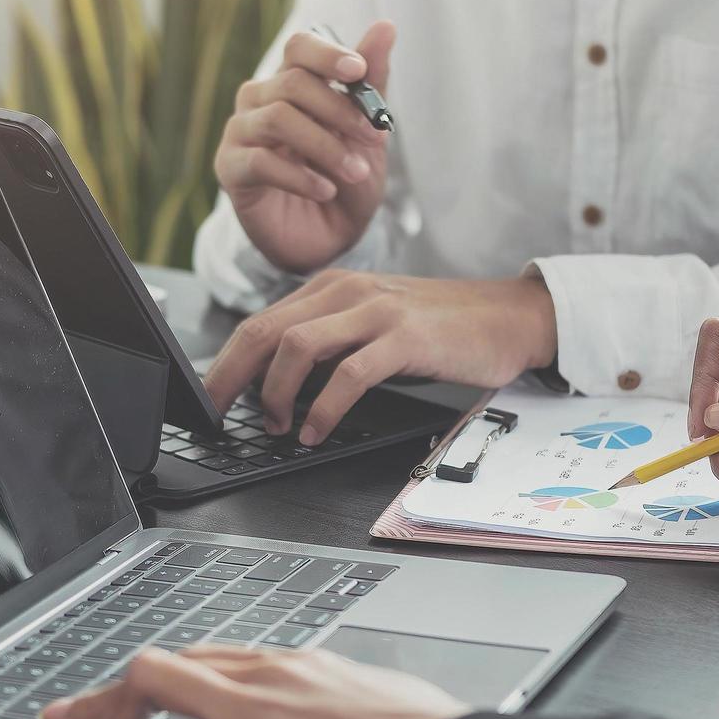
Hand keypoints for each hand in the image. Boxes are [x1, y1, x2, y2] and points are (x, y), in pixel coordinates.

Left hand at [40, 646, 467, 718]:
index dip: (168, 675)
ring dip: (105, 710)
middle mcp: (273, 675)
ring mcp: (259, 711)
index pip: (215, 656)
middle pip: (173, 660)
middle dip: (118, 685)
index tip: (145, 693)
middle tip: (81, 711)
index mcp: (305, 663)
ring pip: (156, 684)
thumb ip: (343, 710)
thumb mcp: (382, 709)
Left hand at [203, 269, 558, 443]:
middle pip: (264, 332)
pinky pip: (348, 374)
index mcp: (331, 288)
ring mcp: (376, 311)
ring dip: (277, 394)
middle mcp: (346, 291)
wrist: (508, 316)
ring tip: (279, 427)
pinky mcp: (405, 336)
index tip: (209, 400)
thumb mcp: (373, 325)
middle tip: (220, 417)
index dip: (225, 364)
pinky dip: (323, 408)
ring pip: (297, 347)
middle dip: (231, 379)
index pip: (259, 323)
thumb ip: (329, 342)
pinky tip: (316, 431)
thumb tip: (276, 385)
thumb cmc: (441, 328)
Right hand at [217, 22, 395, 272]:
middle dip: (341, 110)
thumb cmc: (345, 180)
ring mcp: (240, 132)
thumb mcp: (367, 135)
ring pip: (278, 118)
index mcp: (292, 82)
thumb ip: (371, 84)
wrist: (328, 240)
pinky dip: (300, 176)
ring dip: (325, 146)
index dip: (327, 54)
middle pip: (293, 83)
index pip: (299, 47)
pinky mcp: (230, 169)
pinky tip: (327, 190)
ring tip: (356, 172)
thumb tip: (385, 26)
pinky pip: (260, 161)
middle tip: (376, 138)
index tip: (358, 72)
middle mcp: (259, 99)